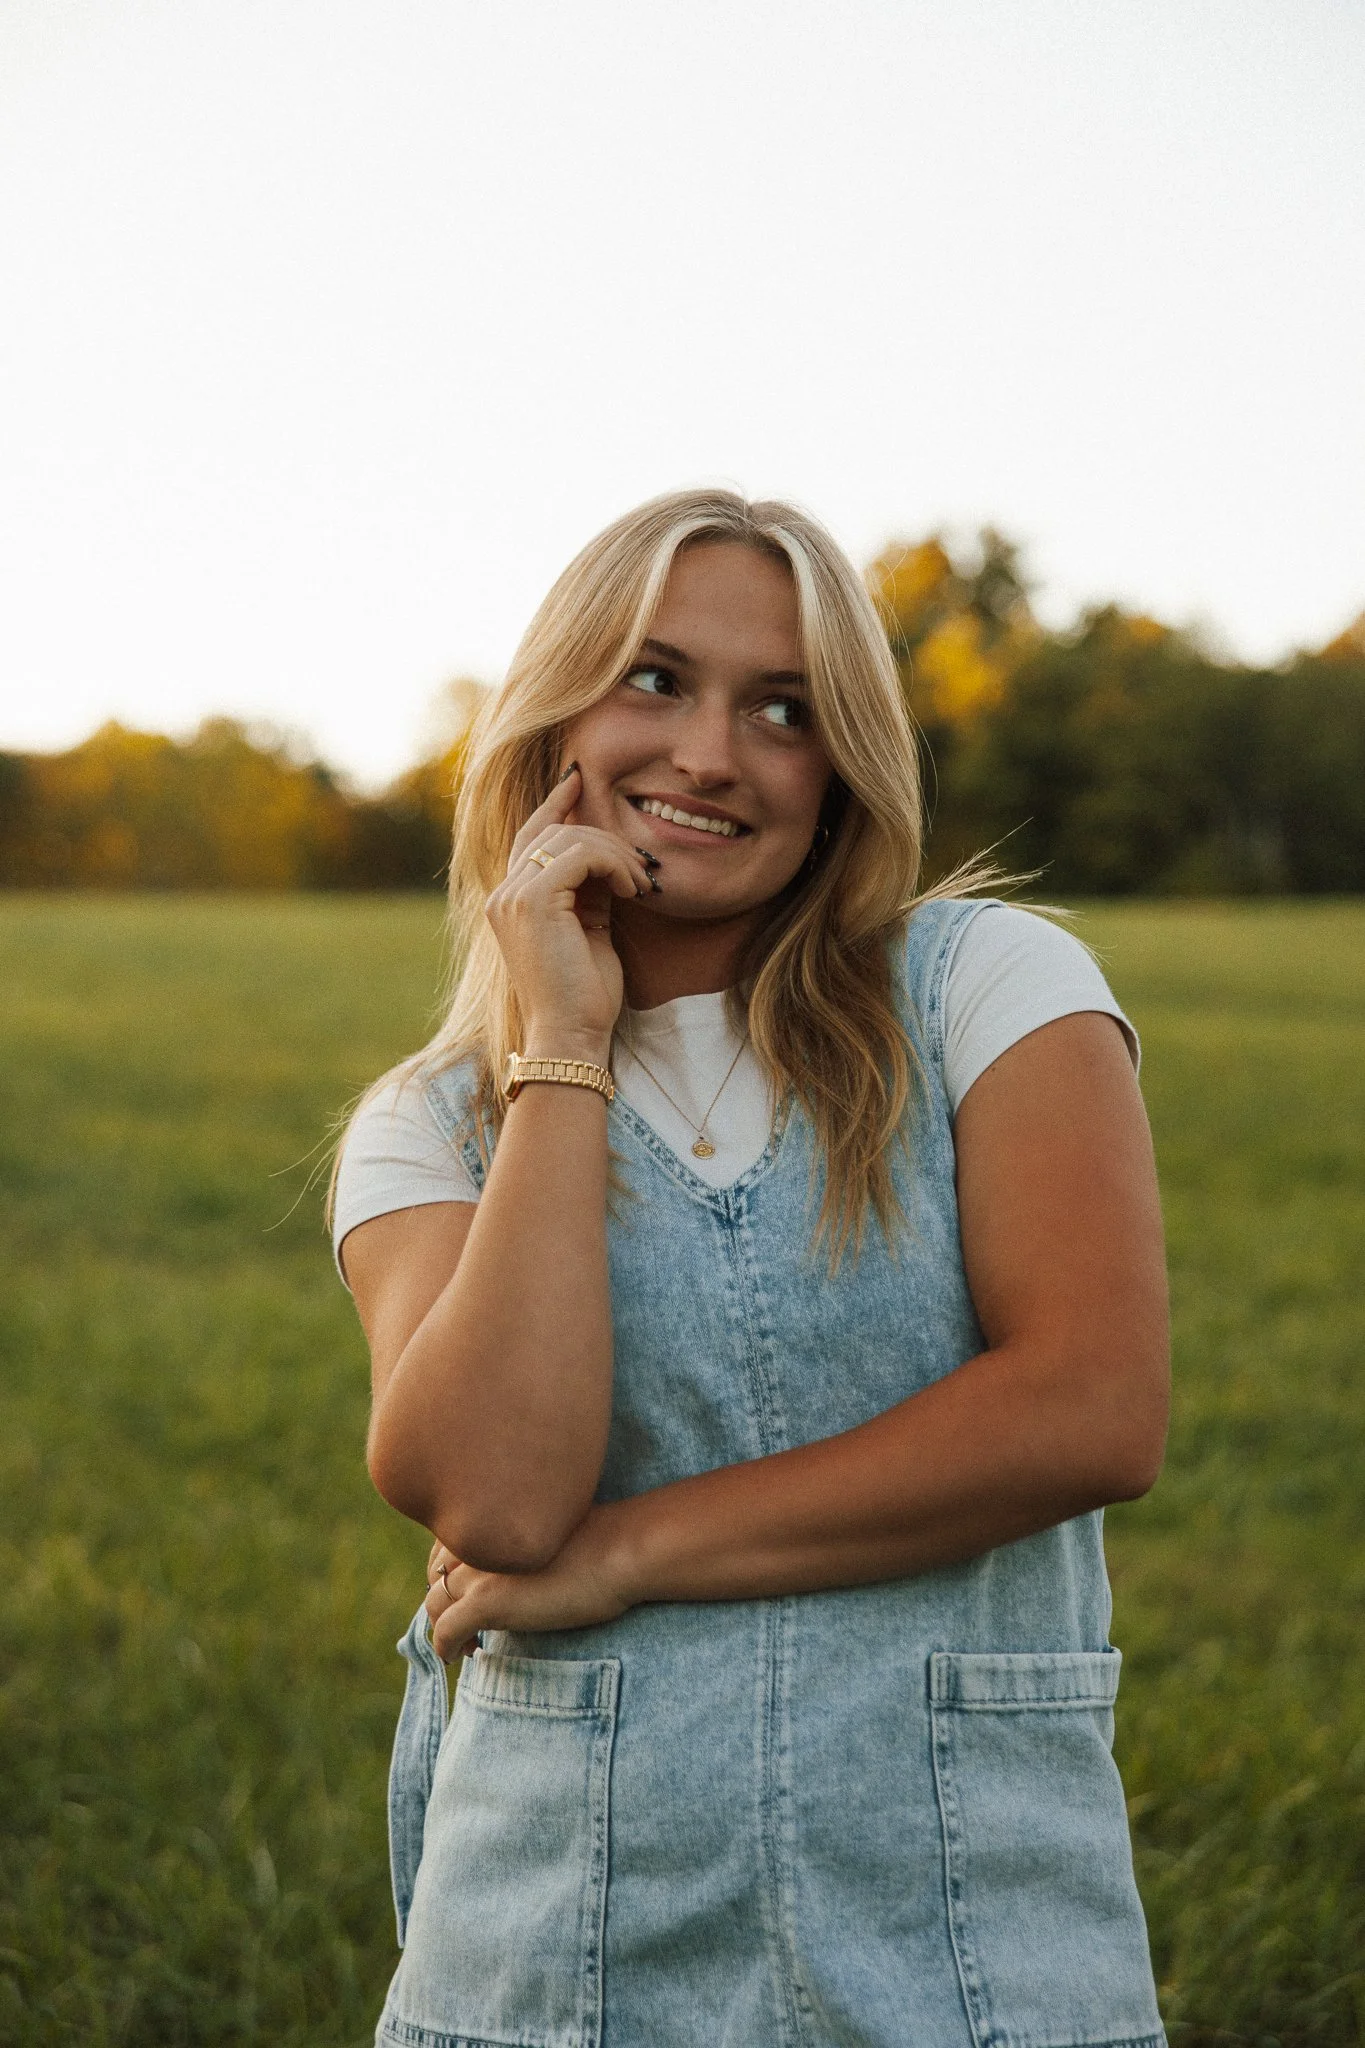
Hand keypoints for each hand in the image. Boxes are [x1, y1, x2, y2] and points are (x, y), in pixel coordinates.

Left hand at [424, 1506, 633, 1662]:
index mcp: (490, 1516)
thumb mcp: (551, 1528)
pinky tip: (459, 1657)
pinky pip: (445, 1632)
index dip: (453, 1573)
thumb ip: (524, 1538)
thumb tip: (522, 1566)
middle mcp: (475, 1540)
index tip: (469, 1592)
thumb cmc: (602, 1537)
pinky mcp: (486, 1603)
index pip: (446, 1547)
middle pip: (436, 1575)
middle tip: (467, 1623)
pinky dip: (446, 1648)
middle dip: (445, 1600)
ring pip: (434, 1604)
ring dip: (443, 1626)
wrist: (621, 1550)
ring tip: (469, 1644)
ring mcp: (478, 1571)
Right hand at [486, 768, 656, 1051]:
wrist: (571, 1035)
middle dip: (606, 839)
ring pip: (570, 839)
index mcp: (510, 901)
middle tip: (643, 869)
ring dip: (617, 854)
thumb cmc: (585, 995)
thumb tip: (609, 859)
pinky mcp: (531, 901)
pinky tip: (632, 889)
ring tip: (643, 885)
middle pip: (555, 832)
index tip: (579, 780)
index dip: (555, 804)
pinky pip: (580, 854)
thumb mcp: (589, 931)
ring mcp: (512, 896)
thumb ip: (589, 892)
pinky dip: (614, 864)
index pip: (530, 836)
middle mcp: (503, 894)